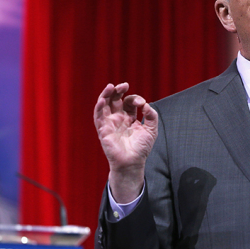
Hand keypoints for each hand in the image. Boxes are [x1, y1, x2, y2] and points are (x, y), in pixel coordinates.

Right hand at [93, 83, 157, 201]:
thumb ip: (152, 116)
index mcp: (129, 117)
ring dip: (105, 94)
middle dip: (118, 90)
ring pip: (103, 105)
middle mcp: (118, 118)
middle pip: (114, 99)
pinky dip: (98, 107)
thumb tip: (146, 105)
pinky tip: (102, 100)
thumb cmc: (141, 148)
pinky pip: (98, 116)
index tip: (142, 104)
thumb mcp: (151, 130)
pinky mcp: (103, 129)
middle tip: (124, 85)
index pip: (129, 102)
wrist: (133, 163)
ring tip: (110, 86)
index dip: (135, 99)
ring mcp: (109, 123)